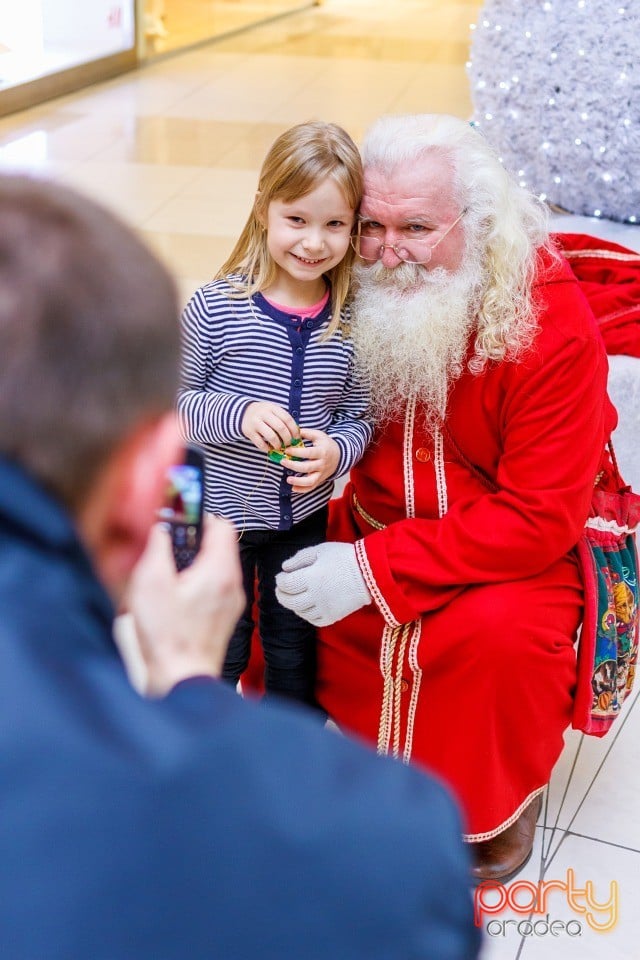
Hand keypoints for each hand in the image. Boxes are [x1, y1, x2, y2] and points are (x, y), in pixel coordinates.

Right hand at [128, 516, 243, 696]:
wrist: (182, 679)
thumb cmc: (166, 637)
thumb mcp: (150, 584)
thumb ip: (158, 548)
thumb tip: (163, 528)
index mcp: (219, 571)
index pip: (221, 525)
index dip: (198, 517)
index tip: (177, 519)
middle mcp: (232, 583)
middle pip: (218, 545)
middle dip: (191, 542)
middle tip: (166, 550)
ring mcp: (232, 601)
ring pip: (215, 565)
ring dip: (192, 562)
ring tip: (167, 576)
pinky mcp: (225, 616)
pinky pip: (215, 585)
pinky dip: (197, 581)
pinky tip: (174, 597)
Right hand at [241, 401, 299, 452]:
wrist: (243, 413)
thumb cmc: (263, 414)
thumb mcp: (272, 411)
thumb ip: (282, 420)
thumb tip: (295, 435)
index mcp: (272, 408)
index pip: (287, 419)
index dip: (294, 430)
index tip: (296, 438)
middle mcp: (263, 413)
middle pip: (280, 427)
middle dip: (287, 438)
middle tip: (289, 444)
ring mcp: (255, 422)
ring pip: (271, 436)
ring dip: (278, 444)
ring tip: (279, 447)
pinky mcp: (249, 431)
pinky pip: (260, 443)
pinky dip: (267, 448)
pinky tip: (269, 448)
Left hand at [275, 541, 370, 625]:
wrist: (370, 572)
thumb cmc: (344, 557)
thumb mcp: (320, 550)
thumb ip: (299, 558)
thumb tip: (284, 568)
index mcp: (311, 578)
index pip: (286, 584)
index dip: (280, 580)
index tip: (281, 576)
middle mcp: (315, 596)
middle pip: (289, 601)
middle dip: (281, 594)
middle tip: (281, 588)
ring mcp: (324, 608)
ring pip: (300, 612)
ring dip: (293, 604)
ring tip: (295, 596)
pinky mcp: (333, 616)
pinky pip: (313, 620)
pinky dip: (306, 614)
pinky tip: (307, 606)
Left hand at [280, 428, 339, 493]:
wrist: (339, 456)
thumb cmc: (326, 444)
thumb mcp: (319, 435)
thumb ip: (305, 433)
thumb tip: (291, 431)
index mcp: (322, 452)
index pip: (308, 453)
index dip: (296, 452)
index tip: (286, 449)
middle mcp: (322, 464)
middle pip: (307, 467)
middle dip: (293, 465)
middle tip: (282, 461)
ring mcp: (321, 474)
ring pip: (310, 481)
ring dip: (298, 482)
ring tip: (288, 479)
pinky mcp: (320, 480)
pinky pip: (311, 487)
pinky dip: (302, 490)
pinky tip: (293, 488)